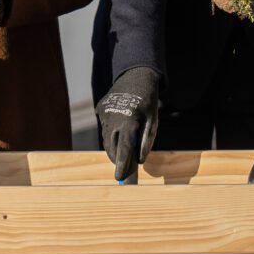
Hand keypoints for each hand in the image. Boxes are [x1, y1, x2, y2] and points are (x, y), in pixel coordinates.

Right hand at [97, 66, 160, 181]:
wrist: (137, 75)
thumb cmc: (148, 102)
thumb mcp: (153, 122)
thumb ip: (146, 142)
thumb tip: (139, 160)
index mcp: (129, 120)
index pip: (124, 148)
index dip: (122, 164)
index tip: (120, 178)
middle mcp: (113, 117)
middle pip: (111, 146)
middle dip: (116, 159)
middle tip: (124, 167)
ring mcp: (105, 112)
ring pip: (106, 137)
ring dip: (113, 145)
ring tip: (123, 146)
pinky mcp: (100, 108)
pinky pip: (104, 125)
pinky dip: (111, 132)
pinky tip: (120, 126)